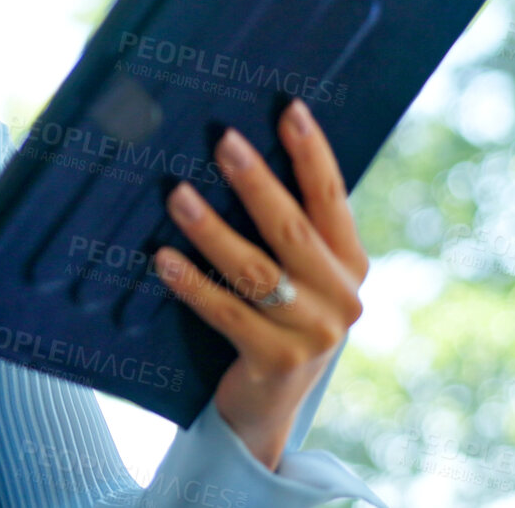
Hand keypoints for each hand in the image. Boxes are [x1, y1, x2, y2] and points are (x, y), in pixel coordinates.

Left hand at [151, 98, 369, 471]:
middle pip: (292, 229)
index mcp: (350, 266)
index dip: (312, 152)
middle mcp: (342, 298)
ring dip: (213, 230)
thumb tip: (233, 157)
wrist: (266, 407)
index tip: (287, 107)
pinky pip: (227, 313)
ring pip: (256, 271)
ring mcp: (313, 334)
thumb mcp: (295, 278)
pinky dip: (193, 284)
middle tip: (223, 141)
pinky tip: (163, 258)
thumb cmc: (272, 321)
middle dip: (257, 182)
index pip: (331, 198)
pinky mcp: (276, 362)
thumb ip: (285, 231)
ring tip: (176, 194)